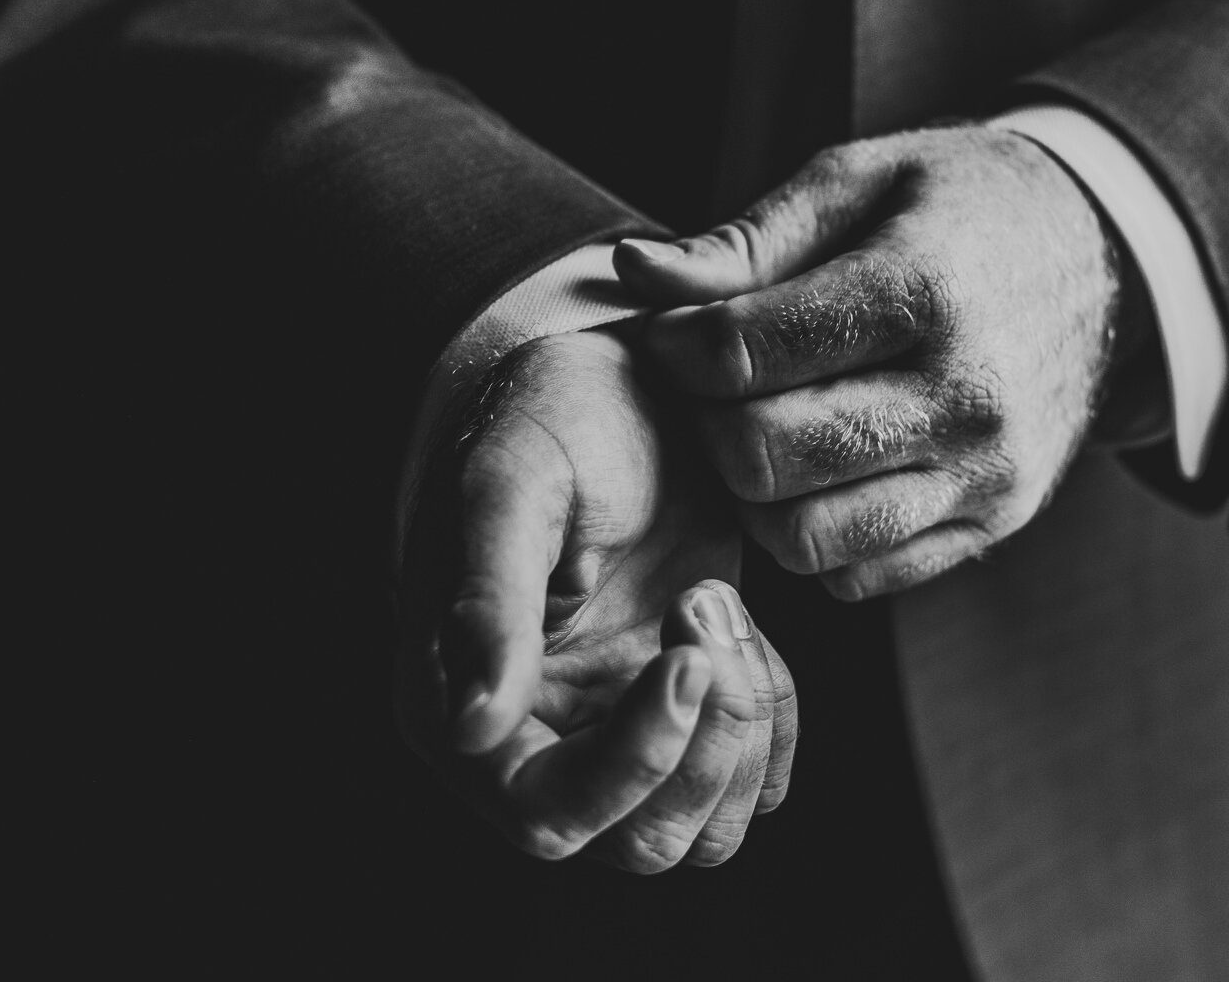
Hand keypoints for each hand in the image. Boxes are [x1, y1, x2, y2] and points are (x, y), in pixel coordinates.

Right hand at [397, 328, 795, 871]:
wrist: (624, 383)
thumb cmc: (549, 420)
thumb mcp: (509, 485)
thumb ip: (487, 601)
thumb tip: (471, 729)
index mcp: (457, 706)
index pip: (547, 816)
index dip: (632, 760)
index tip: (685, 652)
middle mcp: (530, 748)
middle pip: (640, 844)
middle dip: (702, 742)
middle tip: (703, 604)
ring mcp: (610, 741)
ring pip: (702, 834)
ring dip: (741, 727)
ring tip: (711, 600)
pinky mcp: (682, 722)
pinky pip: (751, 786)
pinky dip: (771, 714)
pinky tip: (738, 624)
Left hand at [615, 127, 1140, 600]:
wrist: (1103, 253)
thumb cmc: (958, 207)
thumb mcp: (859, 180)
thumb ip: (745, 240)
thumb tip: (634, 274)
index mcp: (925, 290)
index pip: (745, 354)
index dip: (676, 348)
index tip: (669, 333)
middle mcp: (967, 396)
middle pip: (765, 457)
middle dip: (705, 425)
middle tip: (705, 390)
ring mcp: (989, 474)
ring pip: (806, 539)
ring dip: (751, 497)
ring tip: (756, 432)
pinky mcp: (996, 524)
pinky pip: (860, 577)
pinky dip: (812, 540)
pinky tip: (814, 475)